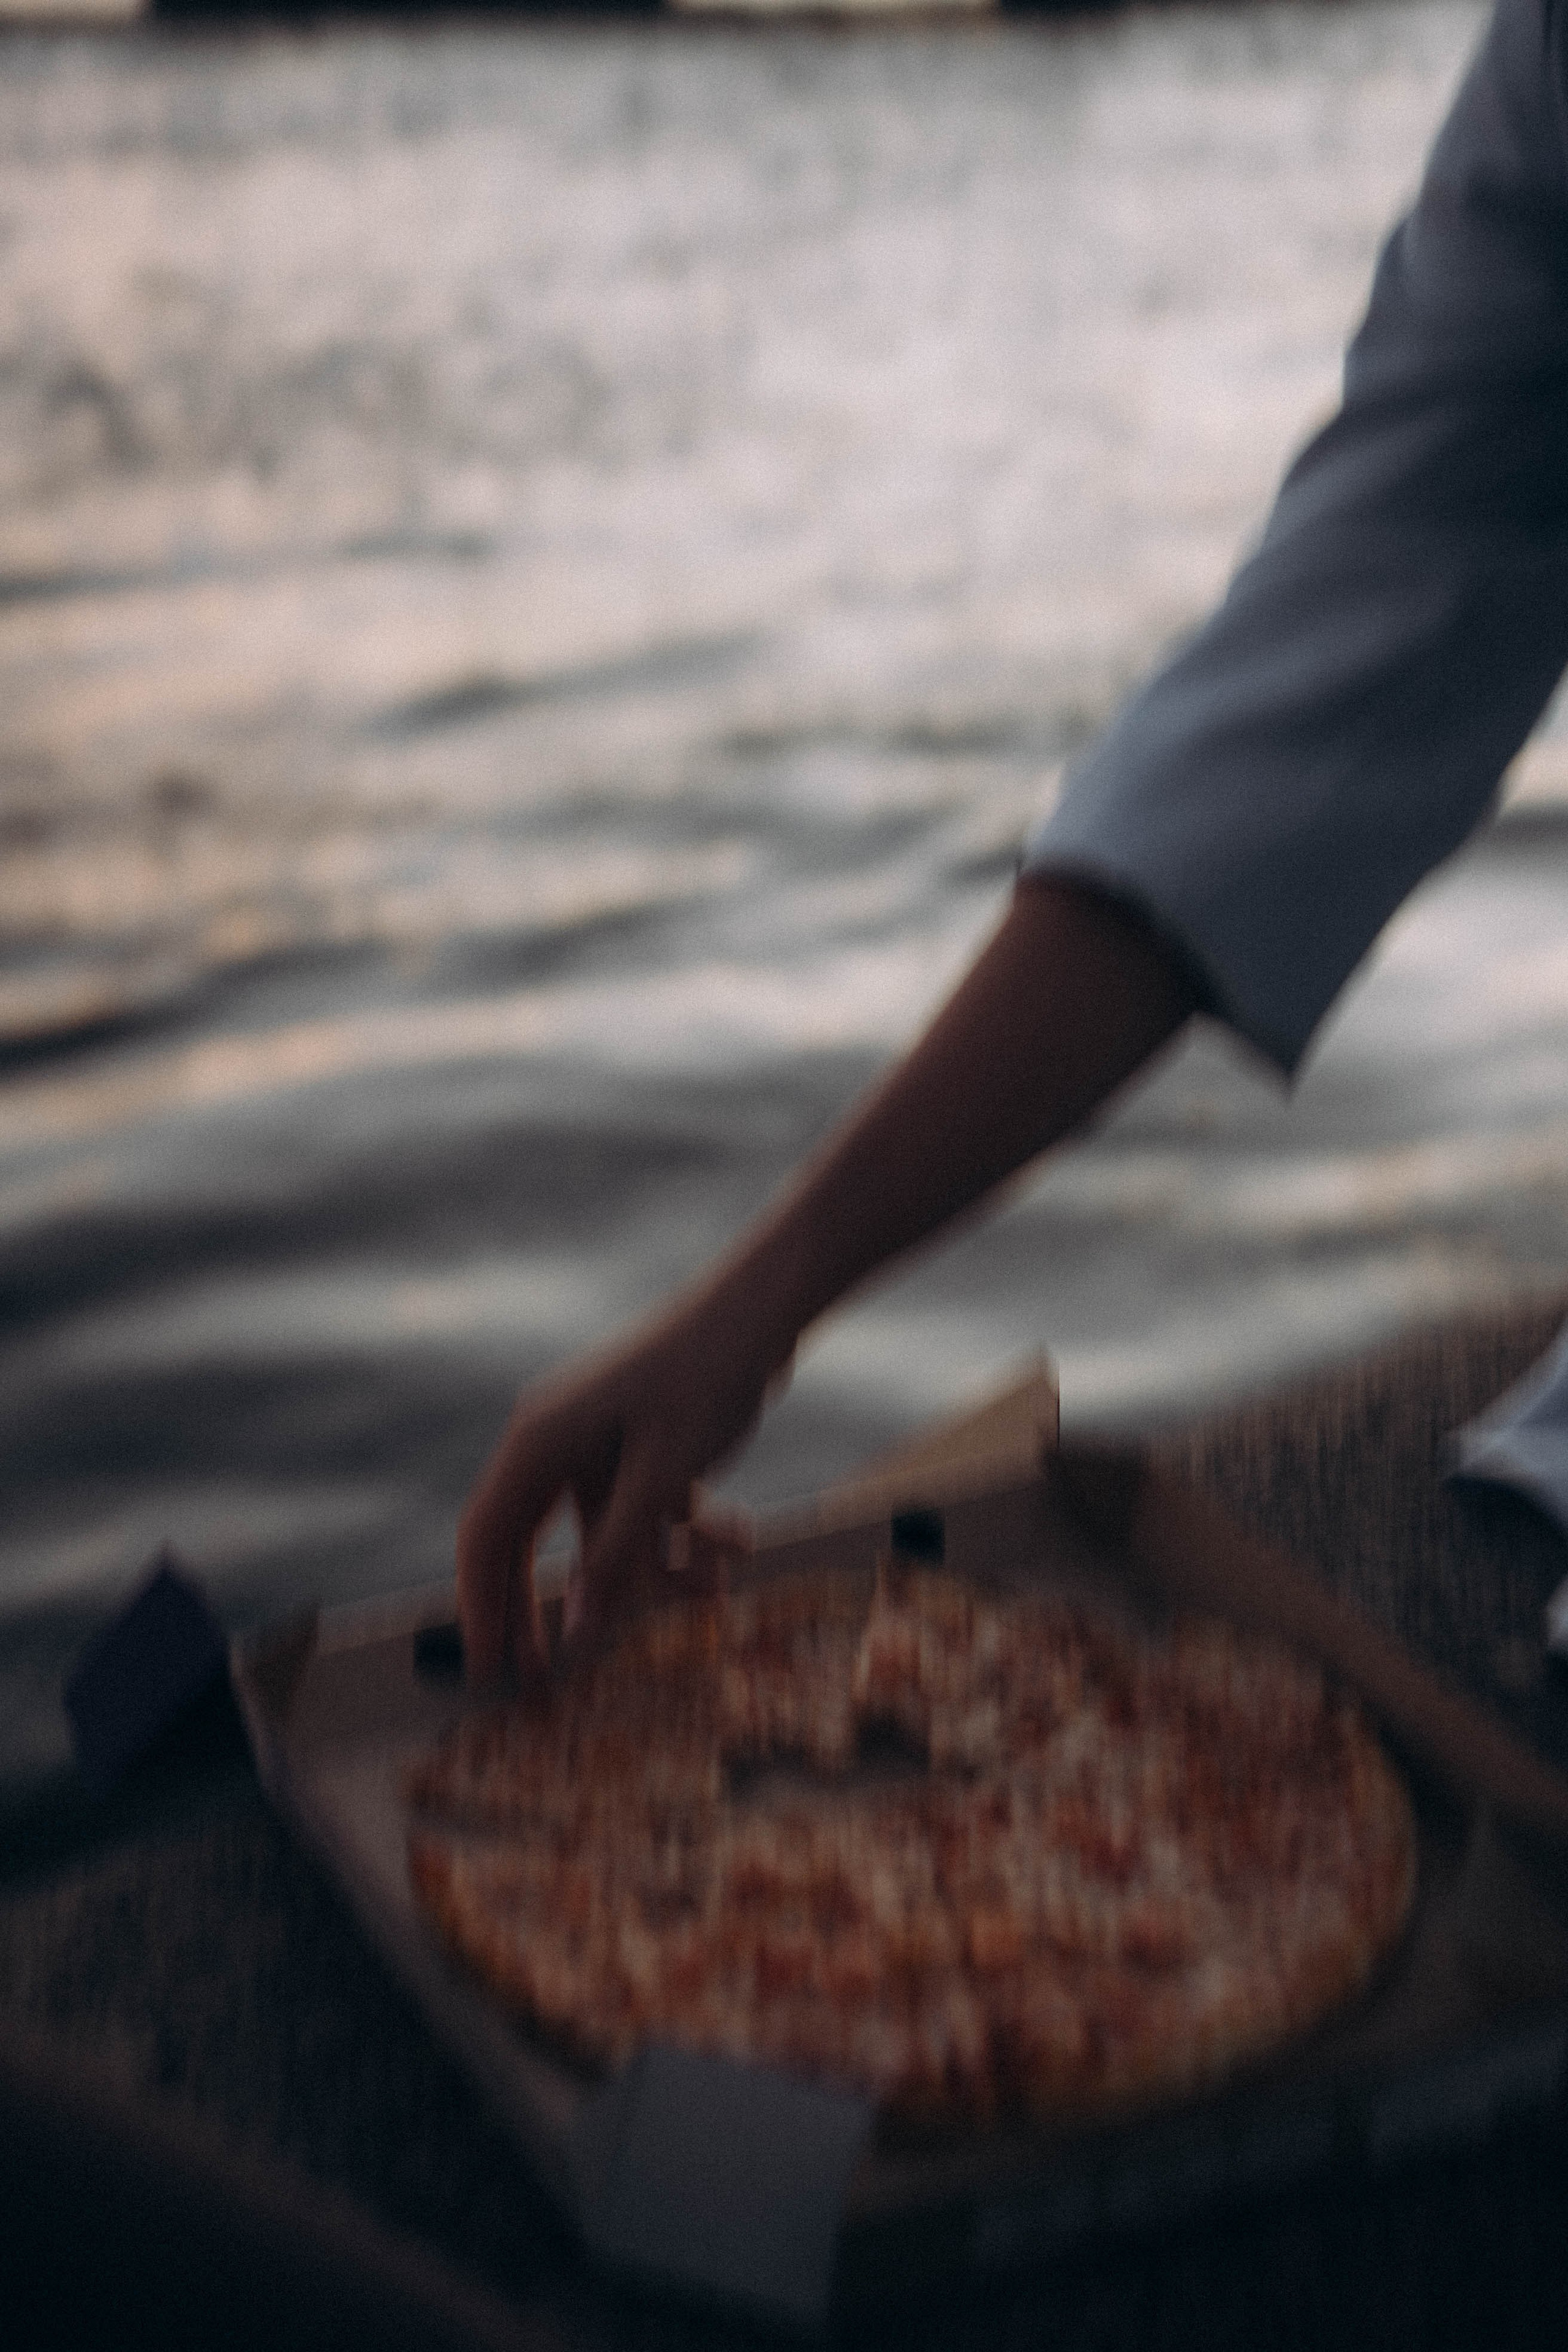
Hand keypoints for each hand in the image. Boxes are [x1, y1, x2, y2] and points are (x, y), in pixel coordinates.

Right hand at [455, 1279, 784, 1682]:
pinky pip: (643, 1511)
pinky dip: (681, 1536)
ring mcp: (597, 1443)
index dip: (481, 1607)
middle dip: (552, 1610)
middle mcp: (554, 1442)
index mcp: (538, 1441)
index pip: (486, 1539)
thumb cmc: (705, 1377)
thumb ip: (616, 1555)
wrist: (763, 1310)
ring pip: (604, 1535)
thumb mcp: (663, 1476)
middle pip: (531, 1546)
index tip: (487, 1669)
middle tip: (549, 1683)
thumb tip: (577, 1631)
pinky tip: (737, 1543)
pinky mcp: (638, 1446)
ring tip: (711, 1592)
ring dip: (654, 1570)